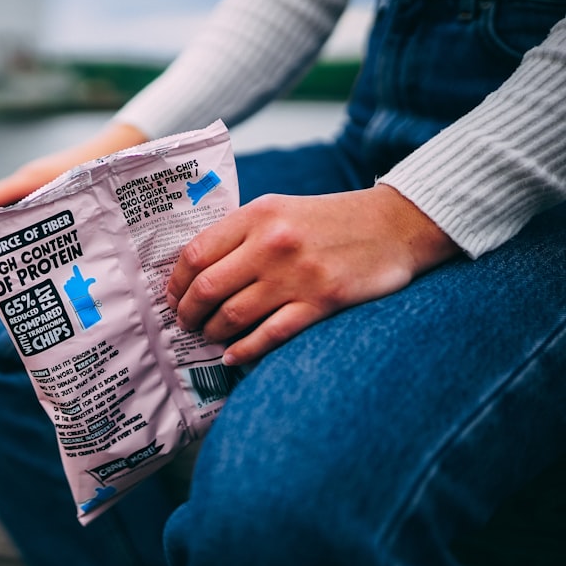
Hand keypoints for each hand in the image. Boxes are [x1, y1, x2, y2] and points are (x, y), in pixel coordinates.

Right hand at [0, 123, 148, 230]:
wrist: (120, 146)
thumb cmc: (99, 167)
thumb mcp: (75, 193)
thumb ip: (52, 211)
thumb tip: (29, 239)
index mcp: (30, 178)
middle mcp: (28, 179)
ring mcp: (37, 182)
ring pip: (7, 206)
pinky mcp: (48, 187)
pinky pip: (22, 206)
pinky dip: (13, 222)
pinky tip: (17, 244)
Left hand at [166, 184, 461, 364]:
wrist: (394, 225)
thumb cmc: (328, 221)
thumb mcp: (279, 209)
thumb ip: (239, 233)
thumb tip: (194, 272)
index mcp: (257, 216)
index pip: (196, 254)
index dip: (176, 283)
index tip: (172, 297)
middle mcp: (272, 244)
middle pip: (207, 289)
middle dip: (188, 313)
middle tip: (185, 323)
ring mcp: (297, 275)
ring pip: (233, 315)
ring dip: (213, 332)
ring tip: (210, 336)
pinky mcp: (322, 302)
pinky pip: (269, 335)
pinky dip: (245, 350)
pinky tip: (233, 355)